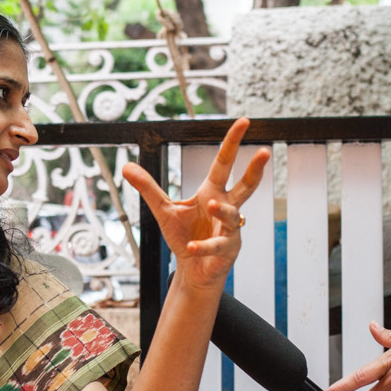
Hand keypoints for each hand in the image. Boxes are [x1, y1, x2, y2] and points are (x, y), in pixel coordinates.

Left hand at [121, 117, 269, 291]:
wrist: (193, 269)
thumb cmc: (184, 235)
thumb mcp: (163, 209)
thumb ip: (148, 187)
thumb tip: (127, 166)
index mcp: (212, 191)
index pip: (224, 162)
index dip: (233, 142)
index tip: (244, 121)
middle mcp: (226, 206)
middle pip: (245, 185)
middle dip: (255, 169)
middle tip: (264, 152)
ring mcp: (230, 229)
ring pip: (231, 215)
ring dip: (221, 210)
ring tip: (210, 204)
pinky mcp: (227, 250)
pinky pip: (215, 245)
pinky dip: (203, 246)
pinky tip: (191, 246)